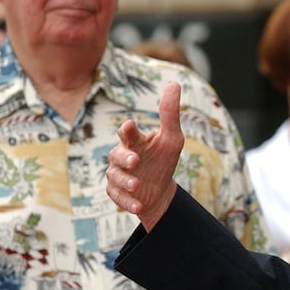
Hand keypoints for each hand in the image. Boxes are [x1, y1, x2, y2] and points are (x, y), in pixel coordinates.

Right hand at [106, 82, 183, 230]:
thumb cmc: (163, 159)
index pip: (128, 133)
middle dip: (125, 158)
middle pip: (116, 155)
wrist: (160, 191)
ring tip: (138, 185)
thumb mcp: (172, 138)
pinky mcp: (118, 193)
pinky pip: (117, 197)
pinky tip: (138, 206)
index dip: (127, 130)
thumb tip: (174, 84)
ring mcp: (118, 175)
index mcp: (135, 141)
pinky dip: (127, 202)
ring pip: (115, 176)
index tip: (129, 127)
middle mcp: (123, 156)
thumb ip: (170, 114)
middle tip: (135, 160)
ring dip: (126, 181)